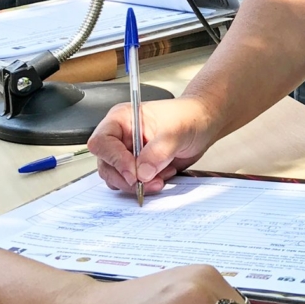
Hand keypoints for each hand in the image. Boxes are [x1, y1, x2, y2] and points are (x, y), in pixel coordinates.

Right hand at [88, 97, 219, 193]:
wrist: (203, 125)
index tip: (134, 173)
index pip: (102, 142)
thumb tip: (142, 173)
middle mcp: (120, 138)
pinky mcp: (138, 168)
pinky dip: (146, 186)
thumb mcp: (177, 131)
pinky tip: (163, 175)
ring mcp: (128, 154)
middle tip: (149, 182)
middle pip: (106, 165)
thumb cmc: (189, 117)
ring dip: (137, 185)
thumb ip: (159, 151)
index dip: (115, 159)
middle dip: (127, 178)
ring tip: (160, 178)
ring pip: (117, 178)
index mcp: (122, 119)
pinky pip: (132, 184)